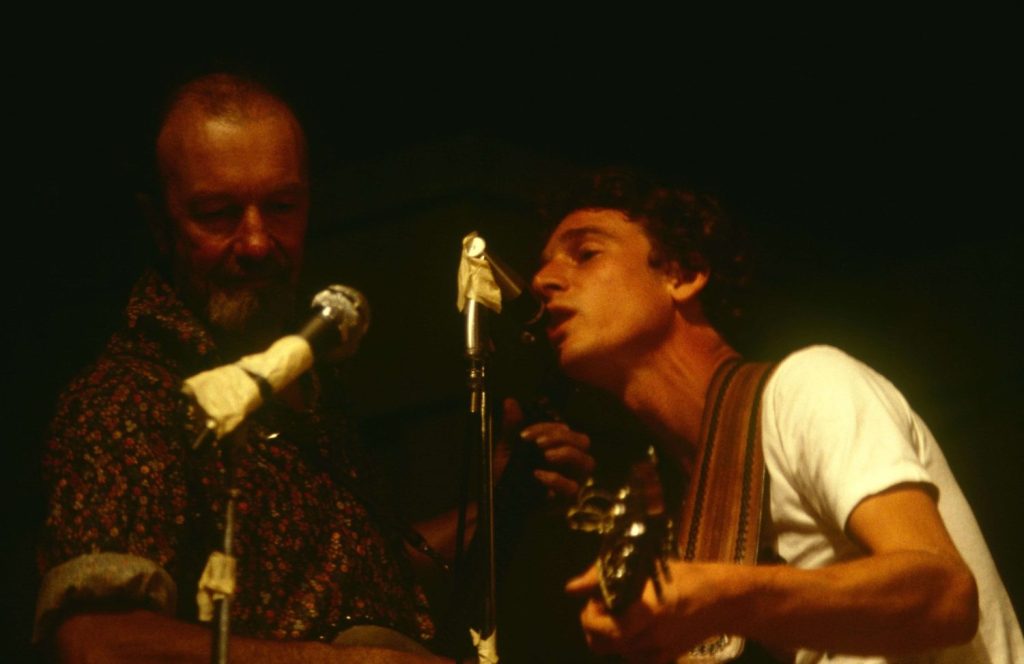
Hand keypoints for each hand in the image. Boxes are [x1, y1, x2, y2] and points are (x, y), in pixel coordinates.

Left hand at [505, 398, 594, 499]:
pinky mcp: (567, 499)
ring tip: (545, 456)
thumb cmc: (508, 473)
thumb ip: (512, 427)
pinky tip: (538, 475)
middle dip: (562, 438)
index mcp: (559, 445)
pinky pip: (573, 487)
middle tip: (538, 444)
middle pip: (583, 441)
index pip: (564, 429)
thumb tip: (510, 402)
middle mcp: (570, 460)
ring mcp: (573, 479)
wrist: (500, 501)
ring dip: (567, 454)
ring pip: (587, 462)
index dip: (546, 428)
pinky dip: (556, 479)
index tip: (524, 434)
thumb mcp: (507, 448)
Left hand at [565, 560, 727, 663]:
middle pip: (598, 643)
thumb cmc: (686, 577)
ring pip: (614, 651)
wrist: (723, 601)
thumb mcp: (644, 567)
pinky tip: (640, 625)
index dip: (590, 611)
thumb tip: (571, 588)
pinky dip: (628, 643)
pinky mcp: (665, 660)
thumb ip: (604, 577)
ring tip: (626, 610)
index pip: (595, 626)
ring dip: (611, 632)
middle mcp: (648, 639)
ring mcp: (657, 654)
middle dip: (595, 624)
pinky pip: (632, 657)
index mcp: (643, 613)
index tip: (599, 596)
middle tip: (606, 605)